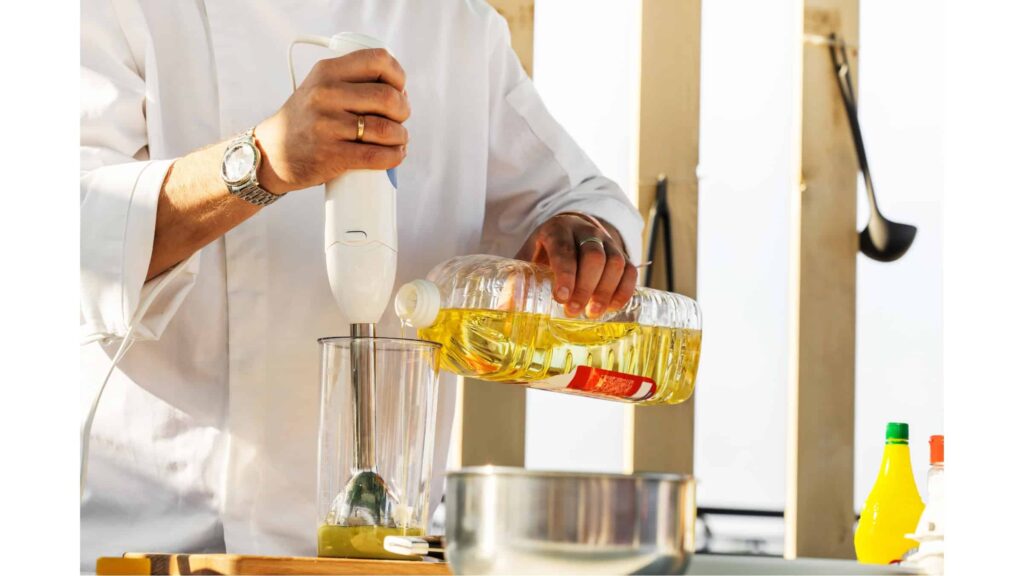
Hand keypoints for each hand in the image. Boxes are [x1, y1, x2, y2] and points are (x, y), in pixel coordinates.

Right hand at [253, 48, 411, 194]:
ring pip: (386, 129)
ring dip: (401, 137)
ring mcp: (327, 125)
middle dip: (403, 110)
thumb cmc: (306, 120)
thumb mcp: (319, 87)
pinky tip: (395, 154)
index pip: (378, 60)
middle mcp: (326, 94)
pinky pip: (377, 156)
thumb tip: (401, 90)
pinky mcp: (331, 155)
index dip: (398, 75)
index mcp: (327, 71)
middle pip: (388, 97)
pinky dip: (394, 157)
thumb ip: (351, 81)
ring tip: (398, 139)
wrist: (272, 153)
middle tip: (399, 119)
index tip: (399, 89)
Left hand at [516, 214, 637, 317]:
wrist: (571, 230)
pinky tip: (612, 307)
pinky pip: (630, 269)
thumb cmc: (545, 250)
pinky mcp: (621, 252)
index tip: (560, 297)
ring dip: (606, 291)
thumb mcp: (528, 256)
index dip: (565, 274)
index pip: (564, 249)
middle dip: (585, 286)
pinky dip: (624, 290)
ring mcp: (606, 240)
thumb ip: (517, 279)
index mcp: (557, 229)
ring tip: (592, 313)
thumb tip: (503, 309)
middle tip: (574, 311)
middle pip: (594, 255)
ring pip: (615, 262)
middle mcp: (585, 230)